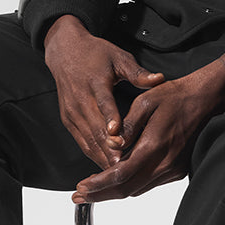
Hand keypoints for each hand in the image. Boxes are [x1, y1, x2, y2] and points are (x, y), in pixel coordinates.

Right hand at [43, 15, 163, 166]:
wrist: (65, 51)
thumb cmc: (96, 54)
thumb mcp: (118, 57)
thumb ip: (138, 72)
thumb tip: (159, 79)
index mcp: (95, 82)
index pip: (103, 103)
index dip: (110, 120)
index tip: (117, 137)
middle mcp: (80, 99)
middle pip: (95, 128)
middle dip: (109, 149)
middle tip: (125, 166)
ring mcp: (72, 112)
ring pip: (87, 139)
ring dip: (101, 156)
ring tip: (118, 172)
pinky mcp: (68, 120)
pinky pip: (81, 141)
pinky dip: (93, 154)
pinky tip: (106, 167)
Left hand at [72, 43, 224, 201]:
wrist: (207, 99)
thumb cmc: (177, 96)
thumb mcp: (146, 102)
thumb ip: (127, 126)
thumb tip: (111, 143)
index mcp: (155, 145)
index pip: (121, 174)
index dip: (99, 184)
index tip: (82, 187)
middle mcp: (166, 163)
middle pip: (127, 189)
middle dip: (100, 195)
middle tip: (79, 196)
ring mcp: (174, 169)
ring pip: (138, 189)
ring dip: (114, 192)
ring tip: (93, 191)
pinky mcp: (178, 170)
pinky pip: (149, 183)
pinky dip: (130, 184)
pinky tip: (117, 180)